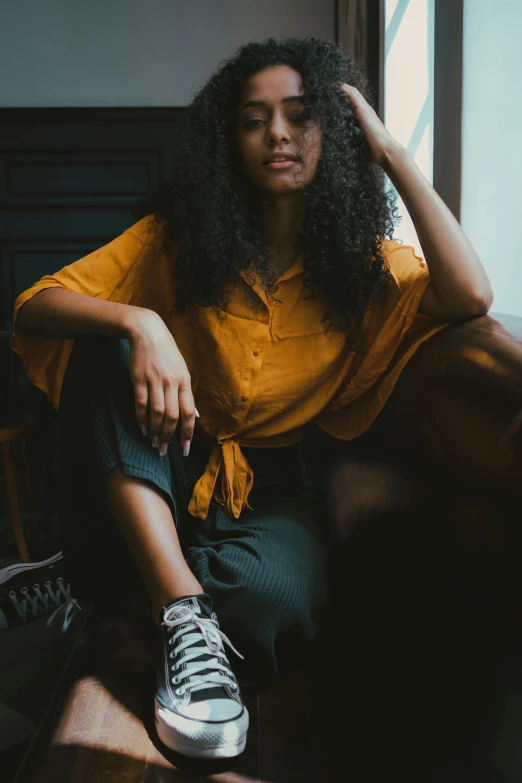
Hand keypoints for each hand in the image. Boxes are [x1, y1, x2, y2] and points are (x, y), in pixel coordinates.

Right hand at [125, 309, 197, 456]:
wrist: (147, 331)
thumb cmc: (167, 354)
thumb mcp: (182, 371)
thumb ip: (187, 395)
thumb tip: (195, 416)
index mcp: (185, 382)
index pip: (188, 413)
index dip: (187, 433)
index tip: (185, 449)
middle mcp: (172, 383)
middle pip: (172, 416)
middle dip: (168, 437)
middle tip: (163, 451)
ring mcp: (155, 381)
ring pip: (156, 412)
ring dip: (154, 431)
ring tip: (153, 443)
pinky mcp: (139, 379)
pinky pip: (140, 403)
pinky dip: (141, 418)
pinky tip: (142, 428)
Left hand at [338, 83, 401, 167]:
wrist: (385, 151)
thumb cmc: (375, 153)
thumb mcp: (361, 146)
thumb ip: (356, 146)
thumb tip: (346, 155)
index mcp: (365, 120)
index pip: (354, 107)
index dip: (345, 102)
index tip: (334, 100)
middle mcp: (366, 113)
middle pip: (354, 98)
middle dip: (343, 93)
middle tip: (330, 89)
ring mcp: (365, 111)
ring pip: (353, 94)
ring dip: (343, 88)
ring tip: (333, 84)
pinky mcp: (363, 111)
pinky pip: (353, 95)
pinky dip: (346, 89)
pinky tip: (338, 85)